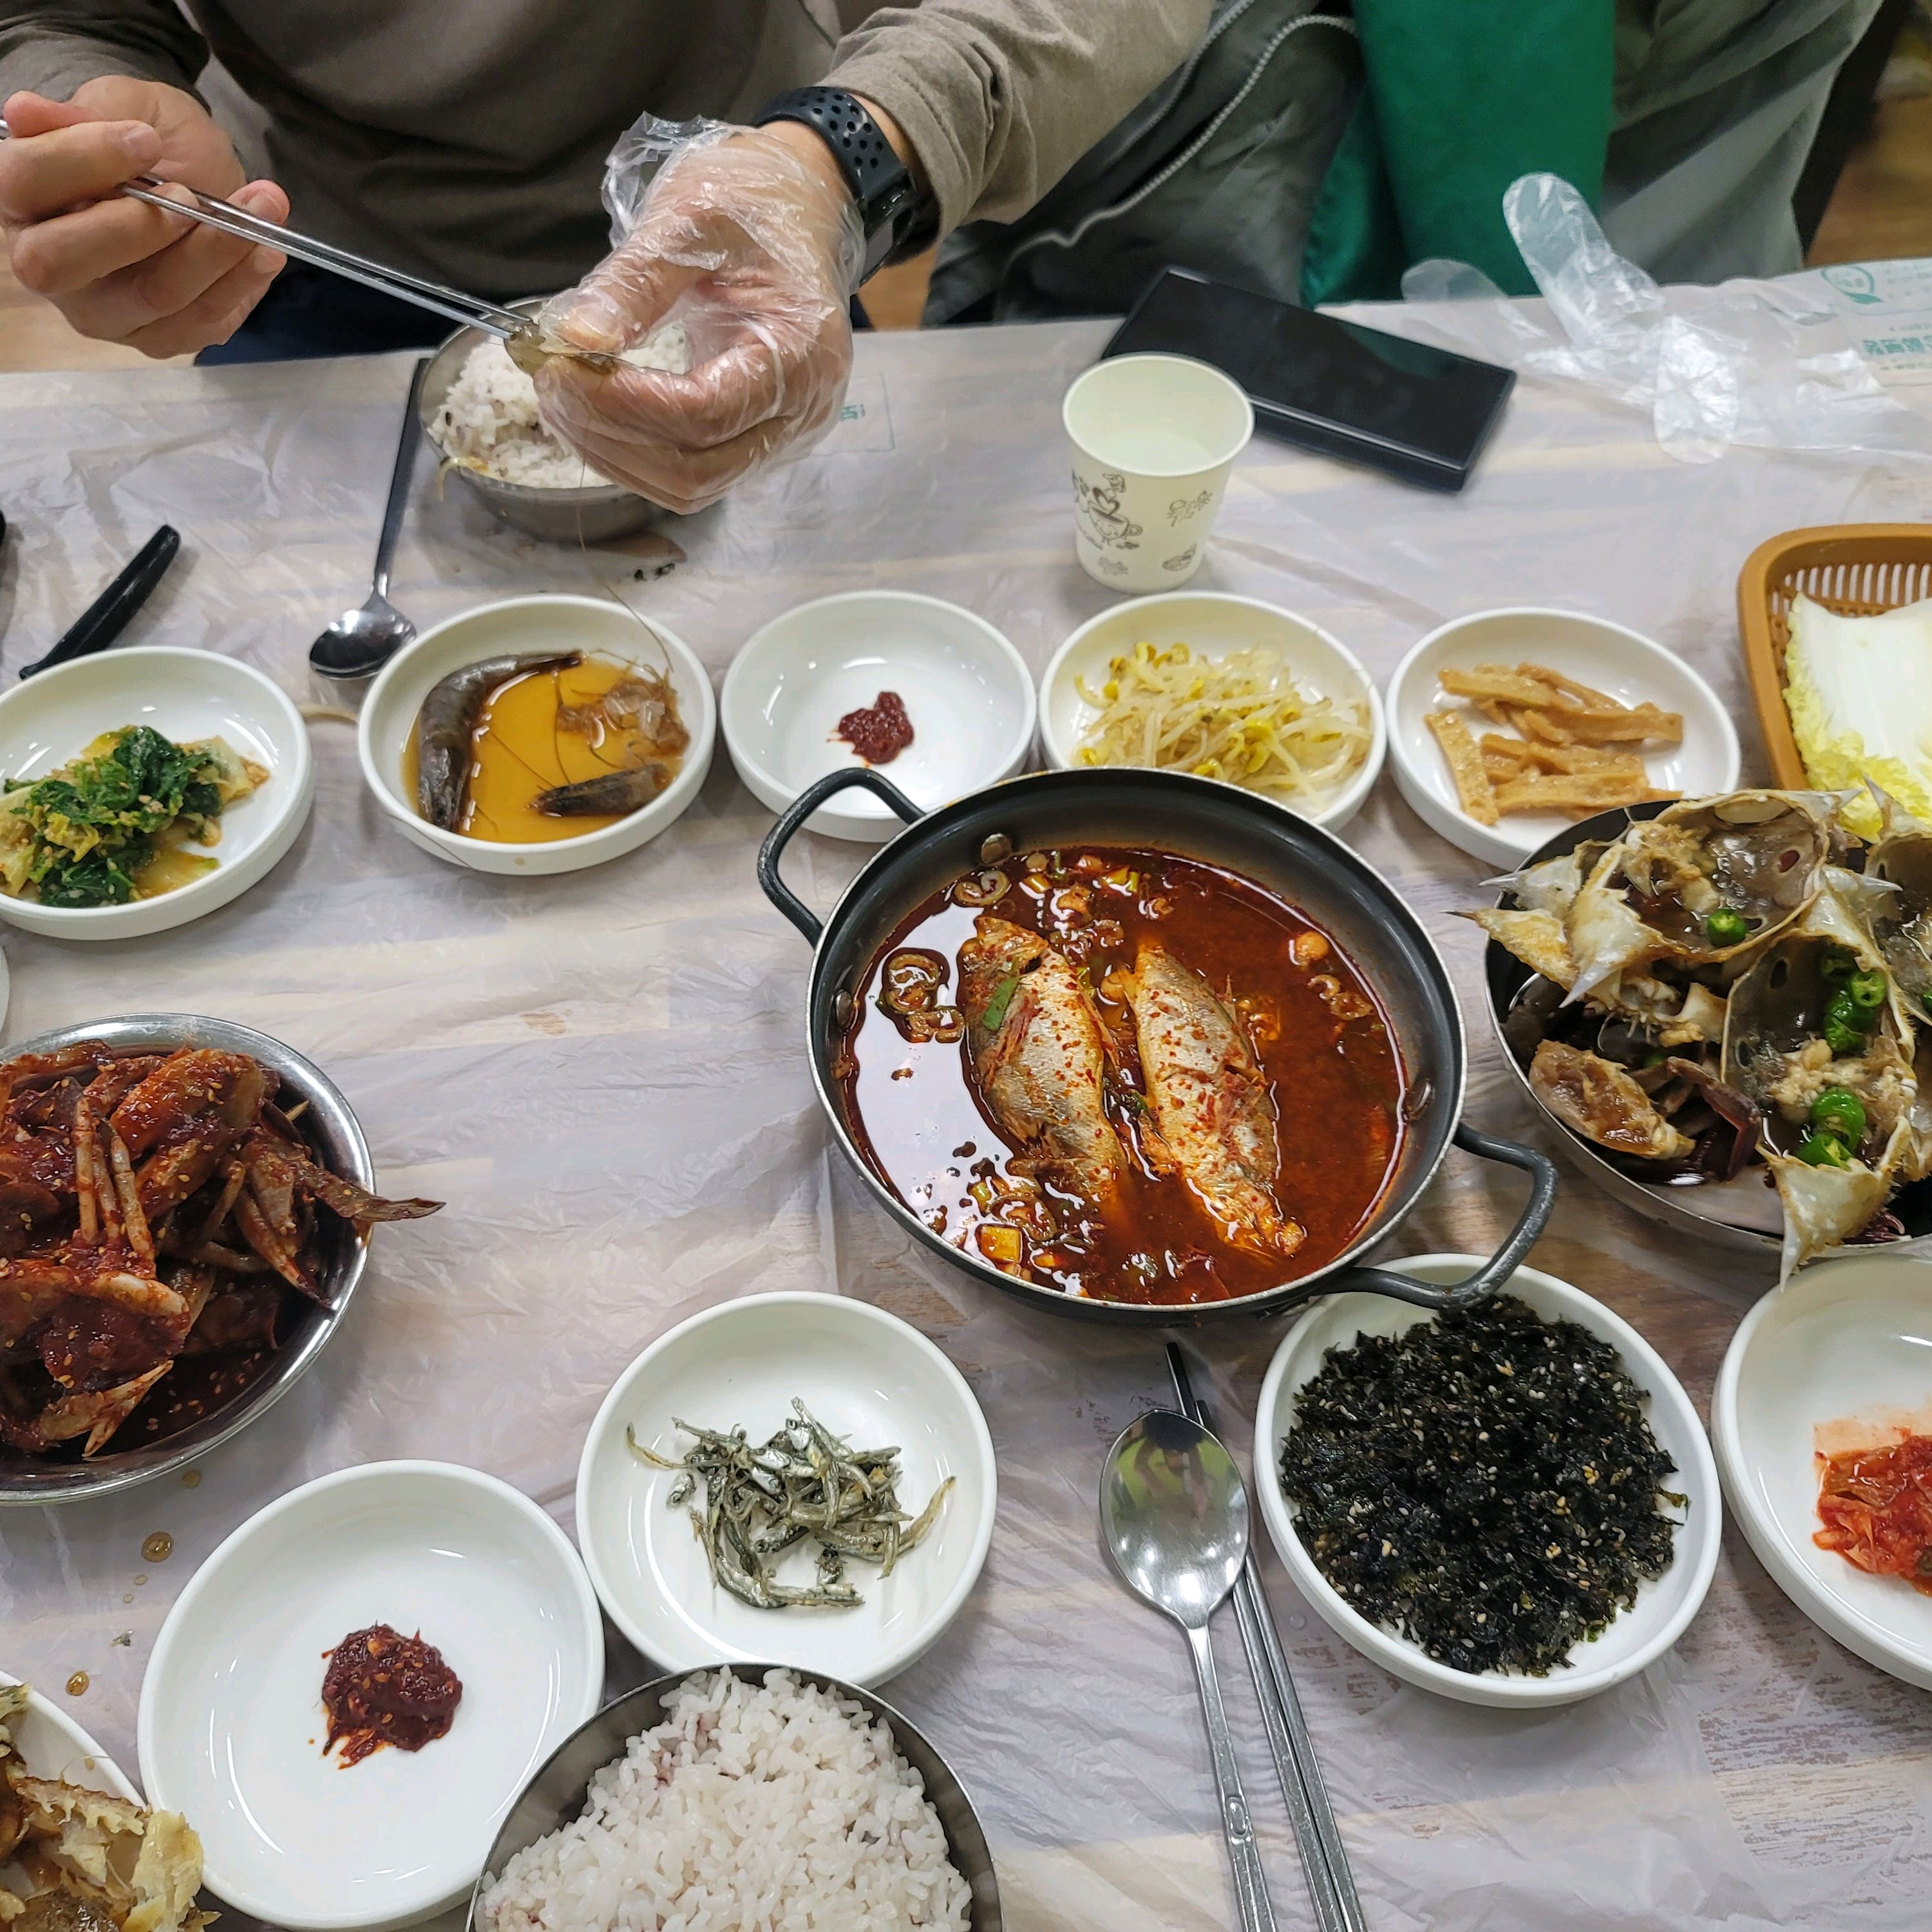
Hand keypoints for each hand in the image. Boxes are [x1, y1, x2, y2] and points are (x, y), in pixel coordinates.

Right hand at [0, 81, 286, 357]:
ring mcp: (102, 310)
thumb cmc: (142, 138)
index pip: (23, 182)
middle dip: (139, 226)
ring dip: (215, 252)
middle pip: (62, 261)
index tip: (144, 139)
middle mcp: (47, 263)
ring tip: (261, 208)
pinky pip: (201, 323)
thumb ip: (82, 114)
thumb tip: (25, 111)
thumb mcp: (118, 105)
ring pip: (152, 297)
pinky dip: (242, 284)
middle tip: (190, 193)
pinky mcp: (157, 337)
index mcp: (20, 196)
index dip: (81, 160)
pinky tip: (266, 250)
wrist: (190, 172)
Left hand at [536, 121, 865, 514]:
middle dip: (610, 437)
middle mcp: (799, 413)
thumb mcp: (690, 218)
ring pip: (689, 487)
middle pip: (696, 470)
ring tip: (562, 398)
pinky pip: (690, 476)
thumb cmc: (752, 205)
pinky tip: (594, 413)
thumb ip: (635, 282)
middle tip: (550, 384)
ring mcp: (781, 437)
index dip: (623, 403)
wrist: (797, 211)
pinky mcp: (755, 444)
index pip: (705, 414)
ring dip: (614, 455)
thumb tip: (575, 336)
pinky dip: (632, 454)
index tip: (560, 366)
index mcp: (799, 353)